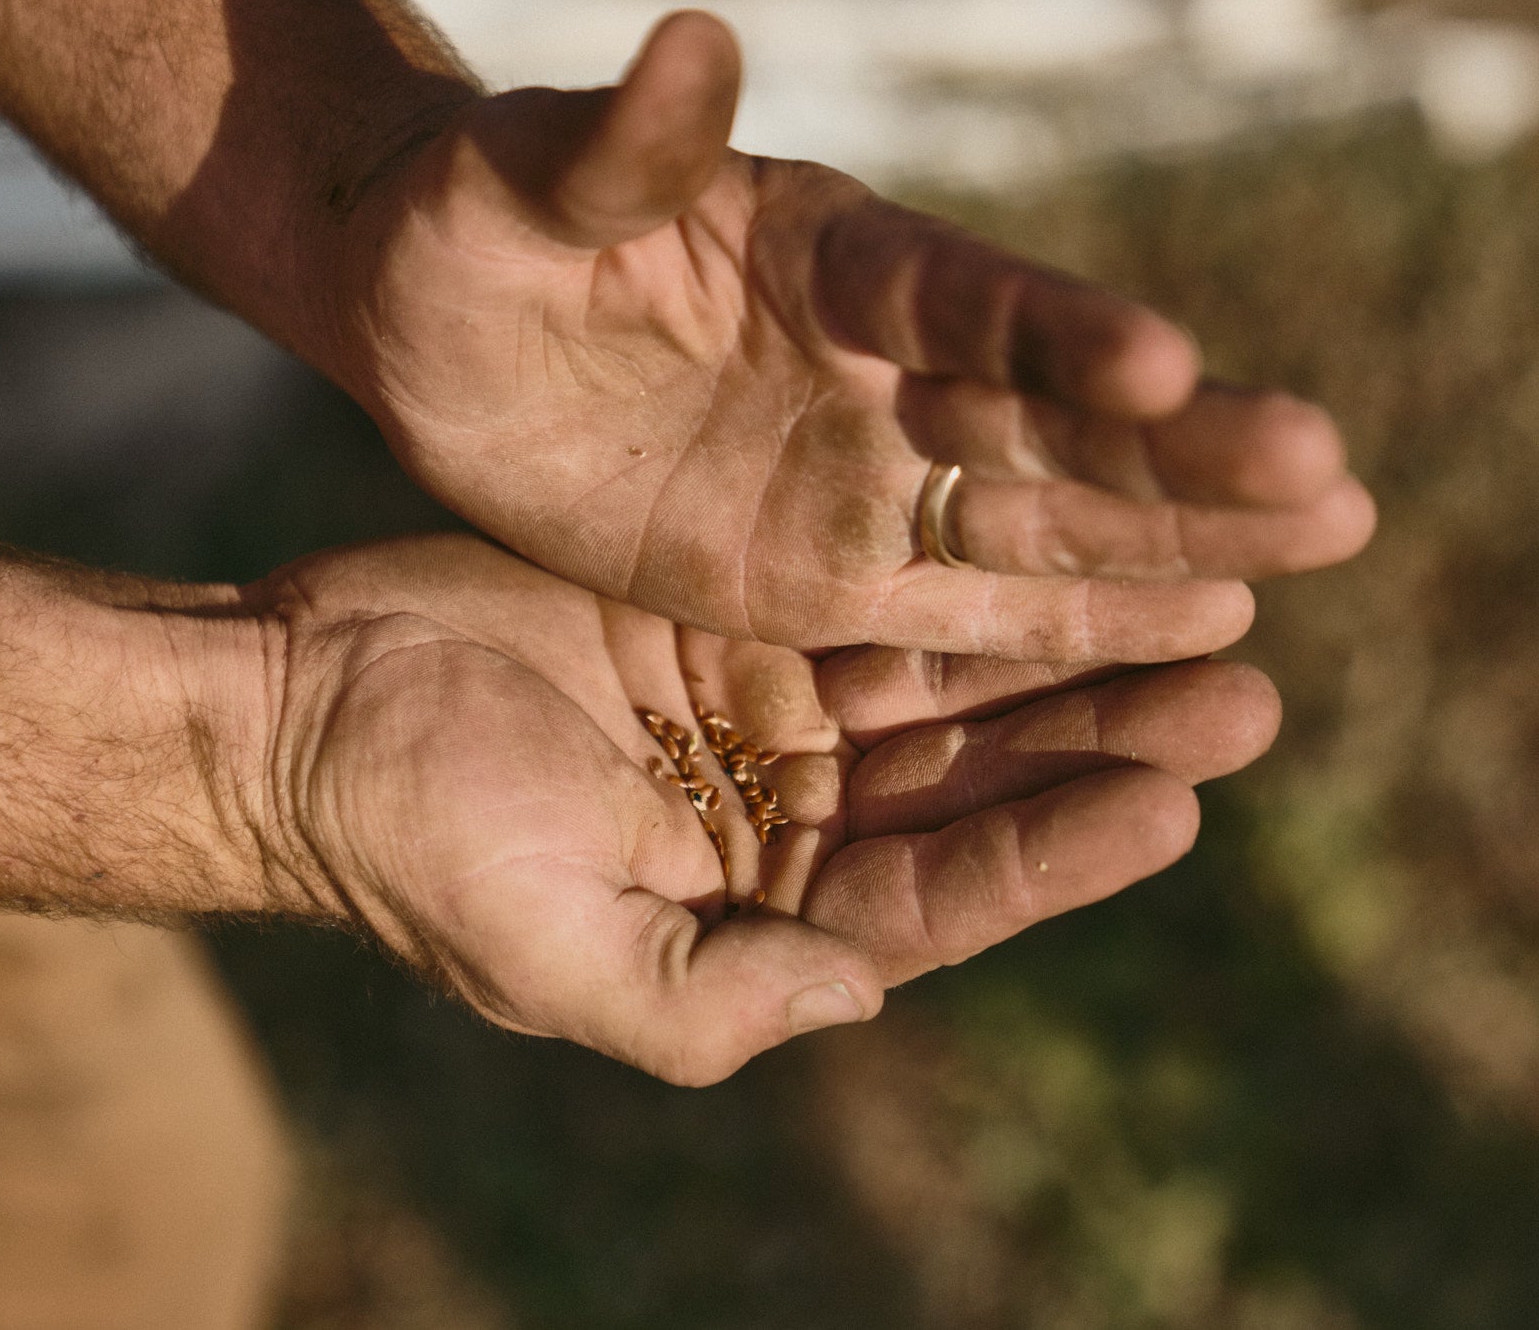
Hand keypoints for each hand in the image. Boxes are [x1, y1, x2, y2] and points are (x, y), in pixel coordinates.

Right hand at [244, 535, 1279, 1084]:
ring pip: (946, 685)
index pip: (939, 898)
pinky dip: (962, 574)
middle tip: (1241, 691)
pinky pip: (872, 592)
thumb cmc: (409, 840)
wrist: (298, 704)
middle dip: (1103, 742)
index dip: (1055, 853)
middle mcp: (783, 822)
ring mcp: (764, 712)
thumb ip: (713, 998)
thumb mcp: (553, 955)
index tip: (1172, 801)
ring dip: (1065, 655)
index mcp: (759, 922)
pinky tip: (1059, 540)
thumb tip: (864, 987)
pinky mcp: (734, 614)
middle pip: (974, 786)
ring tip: (1202, 611)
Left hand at [298, 11, 1373, 662]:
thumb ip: (620, 148)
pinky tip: (1201, 631)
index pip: (957, 294)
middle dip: (1181, 451)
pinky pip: (960, 610)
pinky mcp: (825, 574)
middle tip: (1332, 482)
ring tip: (1324, 542)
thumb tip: (697, 38)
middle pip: (1047, 411)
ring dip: (1173, 537)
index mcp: (819, 255)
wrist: (433, 334)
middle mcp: (874, 367)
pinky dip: (1073, 625)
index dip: (1057, 328)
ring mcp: (862, 475)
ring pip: (1039, 513)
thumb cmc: (466, 229)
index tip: (1169, 364)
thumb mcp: (516, 185)